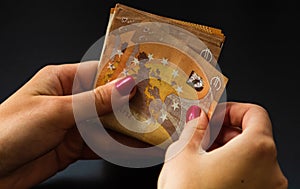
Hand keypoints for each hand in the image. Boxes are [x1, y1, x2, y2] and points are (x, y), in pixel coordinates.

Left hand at [0, 61, 138, 187]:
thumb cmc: (6, 131)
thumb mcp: (55, 111)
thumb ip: (94, 101)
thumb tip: (124, 86)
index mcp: (60, 80)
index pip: (99, 73)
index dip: (123, 77)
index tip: (145, 81)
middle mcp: (69, 100)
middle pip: (107, 100)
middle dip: (129, 106)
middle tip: (153, 109)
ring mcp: (72, 124)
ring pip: (106, 124)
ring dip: (127, 128)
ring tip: (150, 129)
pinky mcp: (73, 146)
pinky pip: (101, 144)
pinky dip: (117, 147)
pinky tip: (133, 147)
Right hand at [158, 102, 287, 188]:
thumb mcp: (184, 155)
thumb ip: (195, 129)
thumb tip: (199, 117)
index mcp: (256, 150)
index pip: (255, 113)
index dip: (231, 110)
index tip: (215, 115)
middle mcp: (271, 171)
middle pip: (254, 135)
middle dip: (226, 131)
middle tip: (204, 135)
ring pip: (252, 156)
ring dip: (228, 149)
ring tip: (202, 155)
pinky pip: (252, 175)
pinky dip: (234, 168)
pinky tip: (211, 173)